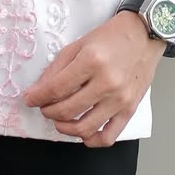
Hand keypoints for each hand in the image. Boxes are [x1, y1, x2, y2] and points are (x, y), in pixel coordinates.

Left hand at [21, 12, 163, 146]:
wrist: (144, 35)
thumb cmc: (111, 37)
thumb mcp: (79, 44)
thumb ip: (57, 68)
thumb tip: (39, 90)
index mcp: (91, 61)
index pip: (56, 88)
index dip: (37, 97)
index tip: (29, 99)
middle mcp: (107, 82)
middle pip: (67, 110)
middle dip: (48, 111)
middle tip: (44, 107)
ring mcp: (120, 99)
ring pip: (85, 127)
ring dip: (65, 128)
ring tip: (59, 120)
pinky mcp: (130, 110)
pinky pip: (109, 136)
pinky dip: (92, 140)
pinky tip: (82, 132)